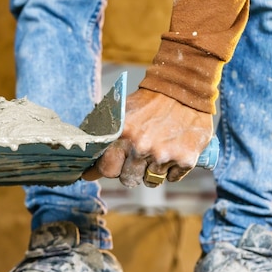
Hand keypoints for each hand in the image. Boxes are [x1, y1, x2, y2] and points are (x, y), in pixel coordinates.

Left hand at [83, 88, 213, 186]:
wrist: (184, 90)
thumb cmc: (149, 102)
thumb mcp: (122, 113)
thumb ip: (105, 135)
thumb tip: (86, 163)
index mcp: (122, 134)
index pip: (106, 169)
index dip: (105, 170)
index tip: (99, 173)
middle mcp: (141, 148)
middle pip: (128, 180)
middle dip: (129, 171)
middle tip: (136, 157)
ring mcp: (164, 156)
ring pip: (150, 181)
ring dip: (150, 172)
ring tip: (155, 153)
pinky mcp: (185, 160)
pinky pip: (171, 178)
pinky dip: (170, 170)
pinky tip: (171, 152)